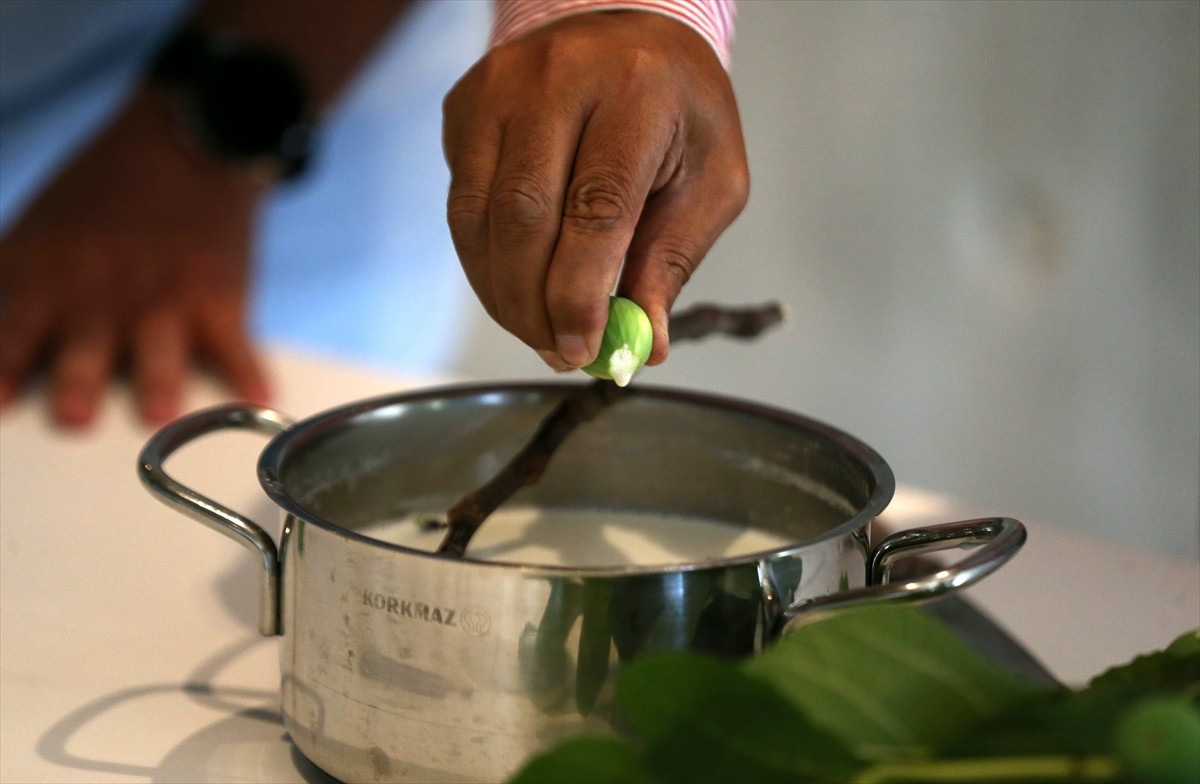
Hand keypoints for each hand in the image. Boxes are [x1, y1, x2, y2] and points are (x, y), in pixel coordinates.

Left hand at [0, 86, 270, 427]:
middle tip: (74, 418)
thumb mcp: (34, 228)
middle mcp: (105, 290)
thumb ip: (7, 280)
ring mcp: (167, 295)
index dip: (5, 368)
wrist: (186, 144)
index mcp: (49, 275)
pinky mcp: (221, 296)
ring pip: (160, 346)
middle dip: (79, 380)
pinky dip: (250, 371)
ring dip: (159, 379)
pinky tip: (259, 396)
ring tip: (160, 413)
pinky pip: (236, 343)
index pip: (15, 330)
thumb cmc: (105, 193)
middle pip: (87, 344)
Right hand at [442, 10, 748, 370]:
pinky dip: (484, 263)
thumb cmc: (677, 109)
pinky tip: (514, 288)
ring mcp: (498, 89)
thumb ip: (673, 260)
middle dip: (535, 304)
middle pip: (524, 216)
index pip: (596, 206)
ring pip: (479, 218)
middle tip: (558, 353)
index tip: (583, 347)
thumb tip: (644, 343)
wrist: (624, 29)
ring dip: (503, 294)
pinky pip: (461, 206)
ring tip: (538, 332)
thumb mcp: (710, 179)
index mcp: (636, 91)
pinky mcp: (464, 109)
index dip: (581, 290)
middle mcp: (556, 79)